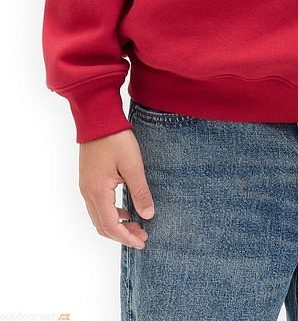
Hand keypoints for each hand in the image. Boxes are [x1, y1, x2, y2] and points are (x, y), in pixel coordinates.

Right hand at [79, 129, 154, 250]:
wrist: (98, 118)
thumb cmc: (115, 139)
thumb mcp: (133, 165)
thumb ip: (140, 191)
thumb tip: (148, 215)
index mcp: (98, 192)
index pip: (111, 226)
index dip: (127, 237)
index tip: (142, 242)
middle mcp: (87, 192)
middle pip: (102, 225)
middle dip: (122, 234)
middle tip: (142, 236)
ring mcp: (85, 186)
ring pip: (98, 217)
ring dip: (116, 225)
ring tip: (136, 224)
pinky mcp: (88, 179)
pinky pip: (97, 205)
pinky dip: (111, 213)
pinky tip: (125, 208)